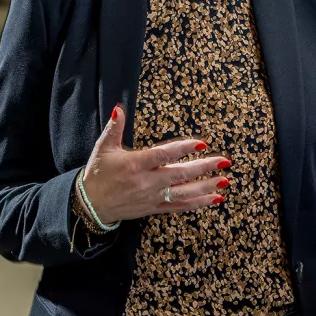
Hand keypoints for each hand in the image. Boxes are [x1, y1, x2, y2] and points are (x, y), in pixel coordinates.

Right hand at [80, 106, 231, 225]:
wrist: (90, 205)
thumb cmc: (98, 173)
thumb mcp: (103, 147)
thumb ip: (115, 127)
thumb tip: (120, 108)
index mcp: (135, 164)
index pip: (163, 155)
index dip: (183, 149)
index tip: (201, 143)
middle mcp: (146, 182)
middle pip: (179, 174)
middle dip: (204, 168)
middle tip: (223, 162)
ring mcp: (152, 197)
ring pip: (183, 193)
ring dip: (206, 187)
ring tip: (225, 181)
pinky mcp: (154, 208)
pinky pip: (179, 207)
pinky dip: (197, 203)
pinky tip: (214, 199)